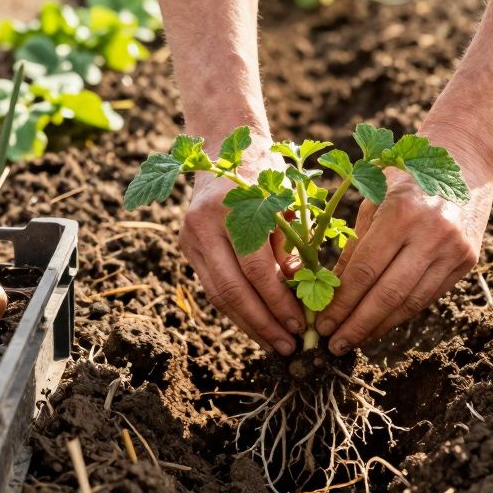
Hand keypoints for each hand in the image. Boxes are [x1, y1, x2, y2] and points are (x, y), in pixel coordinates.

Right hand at [181, 139, 304, 355]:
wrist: (224, 145)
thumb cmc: (267, 174)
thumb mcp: (287, 204)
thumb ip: (293, 247)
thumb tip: (305, 298)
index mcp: (231, 208)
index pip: (256, 269)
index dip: (279, 302)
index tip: (302, 325)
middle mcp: (203, 223)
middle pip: (231, 289)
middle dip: (263, 323)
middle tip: (288, 346)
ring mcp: (189, 236)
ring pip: (218, 295)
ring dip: (249, 324)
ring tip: (275, 343)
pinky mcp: (187, 246)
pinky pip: (213, 287)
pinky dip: (237, 310)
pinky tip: (258, 325)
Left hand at [314, 133, 492, 354]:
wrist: (463, 161)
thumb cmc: (406, 178)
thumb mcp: (372, 201)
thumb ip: (353, 247)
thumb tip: (328, 292)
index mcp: (400, 214)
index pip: (364, 271)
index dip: (341, 303)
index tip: (322, 323)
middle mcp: (430, 234)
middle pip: (388, 294)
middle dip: (357, 324)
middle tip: (335, 345)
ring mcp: (453, 250)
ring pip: (411, 302)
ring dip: (380, 326)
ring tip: (356, 340)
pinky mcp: (467, 260)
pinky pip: (430, 296)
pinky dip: (403, 313)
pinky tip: (382, 324)